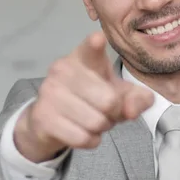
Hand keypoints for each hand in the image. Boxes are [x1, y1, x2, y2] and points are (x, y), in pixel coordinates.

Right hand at [14, 32, 153, 162]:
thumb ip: (137, 99)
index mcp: (85, 57)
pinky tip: (82, 131)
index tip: (98, 39)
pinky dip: (90, 140)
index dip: (95, 44)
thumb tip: (132, 110)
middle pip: (109, 100)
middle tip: (105, 112)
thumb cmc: (91, 99)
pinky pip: (82, 137)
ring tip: (92, 120)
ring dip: (101, 128)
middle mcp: (64, 69)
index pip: (91, 48)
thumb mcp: (119, 95)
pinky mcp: (43, 116)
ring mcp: (50, 91)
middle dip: (114, 113)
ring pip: (96, 122)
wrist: (49, 120)